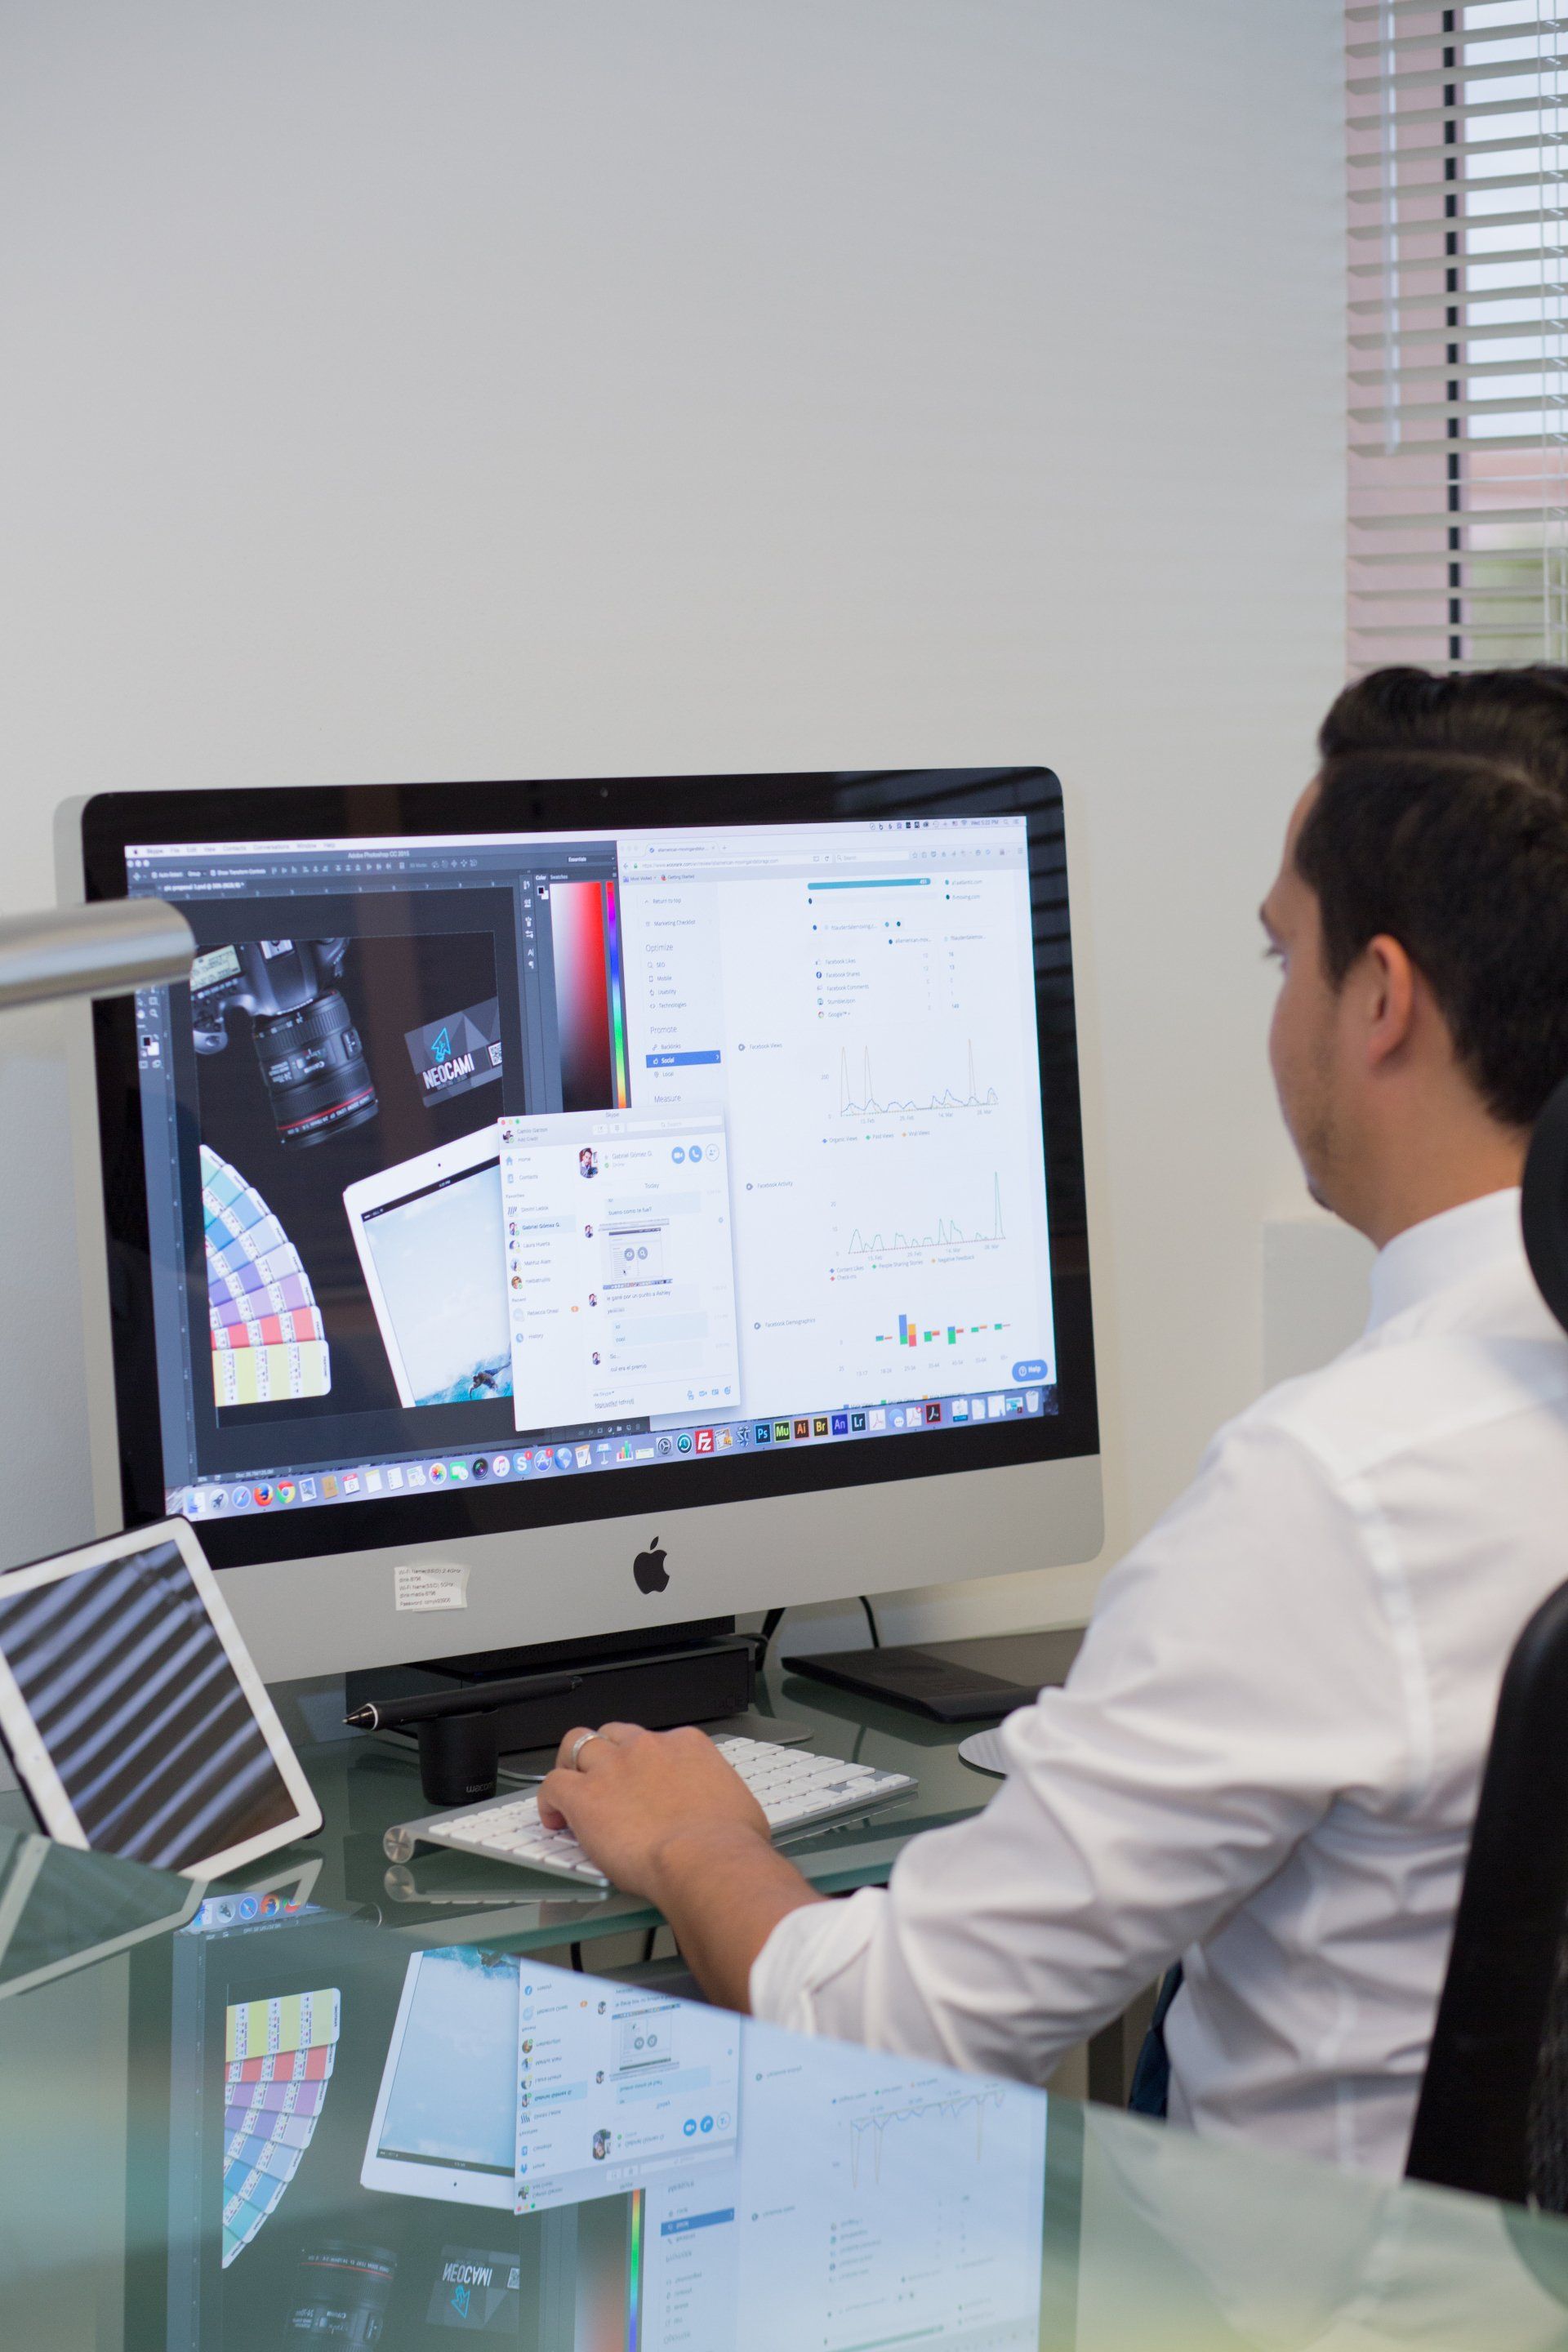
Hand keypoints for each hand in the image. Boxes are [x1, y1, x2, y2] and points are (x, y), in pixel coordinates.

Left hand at [538, 1722, 768, 1901]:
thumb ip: (720, 1799)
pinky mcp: (585, 1796)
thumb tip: (725, 1813)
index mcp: (686, 1746)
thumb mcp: (738, 1806)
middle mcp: (648, 1748)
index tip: (645, 1783)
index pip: (658, 1741)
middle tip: (604, 1778)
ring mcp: (613, 1768)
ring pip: (577, 1744)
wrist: (707, 1860)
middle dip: (606, 1752)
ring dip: (571, 1764)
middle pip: (614, 1734)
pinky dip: (549, 1800)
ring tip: (570, 1787)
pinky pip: (552, 1784)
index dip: (647, 1762)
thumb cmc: (729, 1843)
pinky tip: (554, 1818)